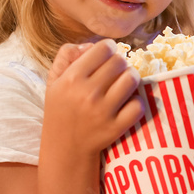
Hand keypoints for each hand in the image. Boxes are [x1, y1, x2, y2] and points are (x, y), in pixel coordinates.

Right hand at [44, 40, 143, 155]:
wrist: (64, 148)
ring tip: (123, 84)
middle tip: (115, 72)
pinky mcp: (116, 127)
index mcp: (71, 78)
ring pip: (132, 79)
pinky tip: (127, 103)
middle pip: (120, 61)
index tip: (107, 57)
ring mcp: (103, 111)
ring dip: (131, 78)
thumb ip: (67, 55)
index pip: (103, 48)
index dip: (109, 49)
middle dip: (120, 63)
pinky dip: (136, 102)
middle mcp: (87, 93)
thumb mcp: (54, 81)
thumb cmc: (61, 110)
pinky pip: (139, 105)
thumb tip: (91, 45)